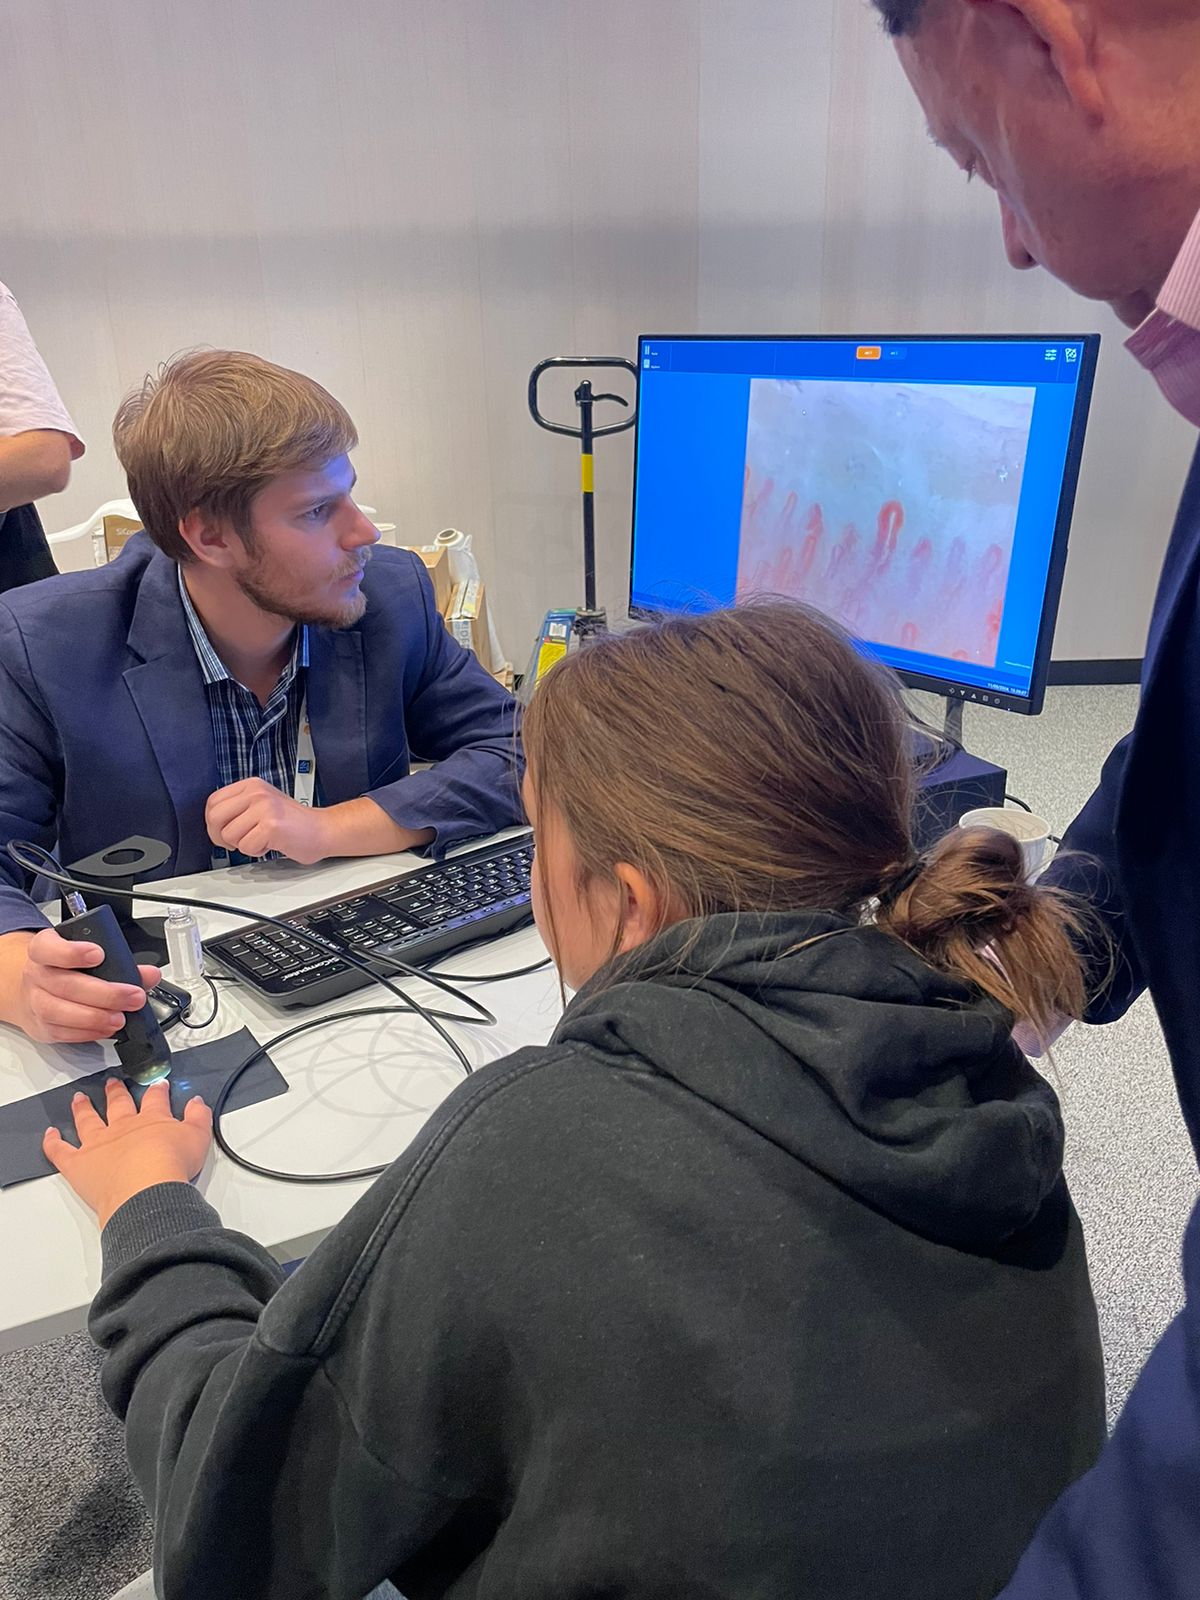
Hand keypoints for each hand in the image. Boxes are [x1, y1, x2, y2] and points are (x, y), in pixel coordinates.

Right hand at [1, 927, 159, 1044]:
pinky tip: (105, 1029)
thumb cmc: (66, 969)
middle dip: (104, 994)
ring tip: (119, 1018)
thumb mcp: (88, 955)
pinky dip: (87, 1033)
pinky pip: (60, 1033)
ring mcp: (35, 1002)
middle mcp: (37, 975)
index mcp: (45, 950)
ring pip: (57, 1012)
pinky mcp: (41, 1027)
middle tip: (132, 997)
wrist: (35, 988)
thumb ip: (120, 963)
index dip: (72, 952)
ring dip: (94, 1018)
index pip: (48, 948)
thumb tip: (150, 975)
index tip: (99, 955)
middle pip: (64, 984)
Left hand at [44, 1077, 211, 1227]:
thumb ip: (199, 1117)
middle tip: (112, 1083)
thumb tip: (198, 1102)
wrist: (146, 1189)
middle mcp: (122, 1128)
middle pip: (117, 1104)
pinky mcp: (78, 1164)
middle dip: (115, 1092)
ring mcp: (98, 1144)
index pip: (155, 1099)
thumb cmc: (170, 1167)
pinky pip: (61, 1150)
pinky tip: (49, 1134)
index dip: (157, 1090)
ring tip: (79, 1099)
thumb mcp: (198, 1138)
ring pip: (87, 1120)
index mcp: (151, 1120)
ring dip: (83, 1108)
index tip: (158, 1084)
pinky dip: (53, 1142)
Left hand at [205, 777, 329, 864]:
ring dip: (244, 844)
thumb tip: (214, 823)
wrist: (323, 830)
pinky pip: (247, 847)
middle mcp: (257, 793)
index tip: (224, 831)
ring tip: (262, 839)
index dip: (214, 823)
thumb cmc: (294, 823)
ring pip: (229, 835)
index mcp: (252, 785)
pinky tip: (270, 844)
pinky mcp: (271, 826)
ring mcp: (264, 807)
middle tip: (237, 841)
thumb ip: (239, 808)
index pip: (213, 802)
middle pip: (215, 817)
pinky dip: (257, 851)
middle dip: (221, 836)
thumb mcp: (263, 804)